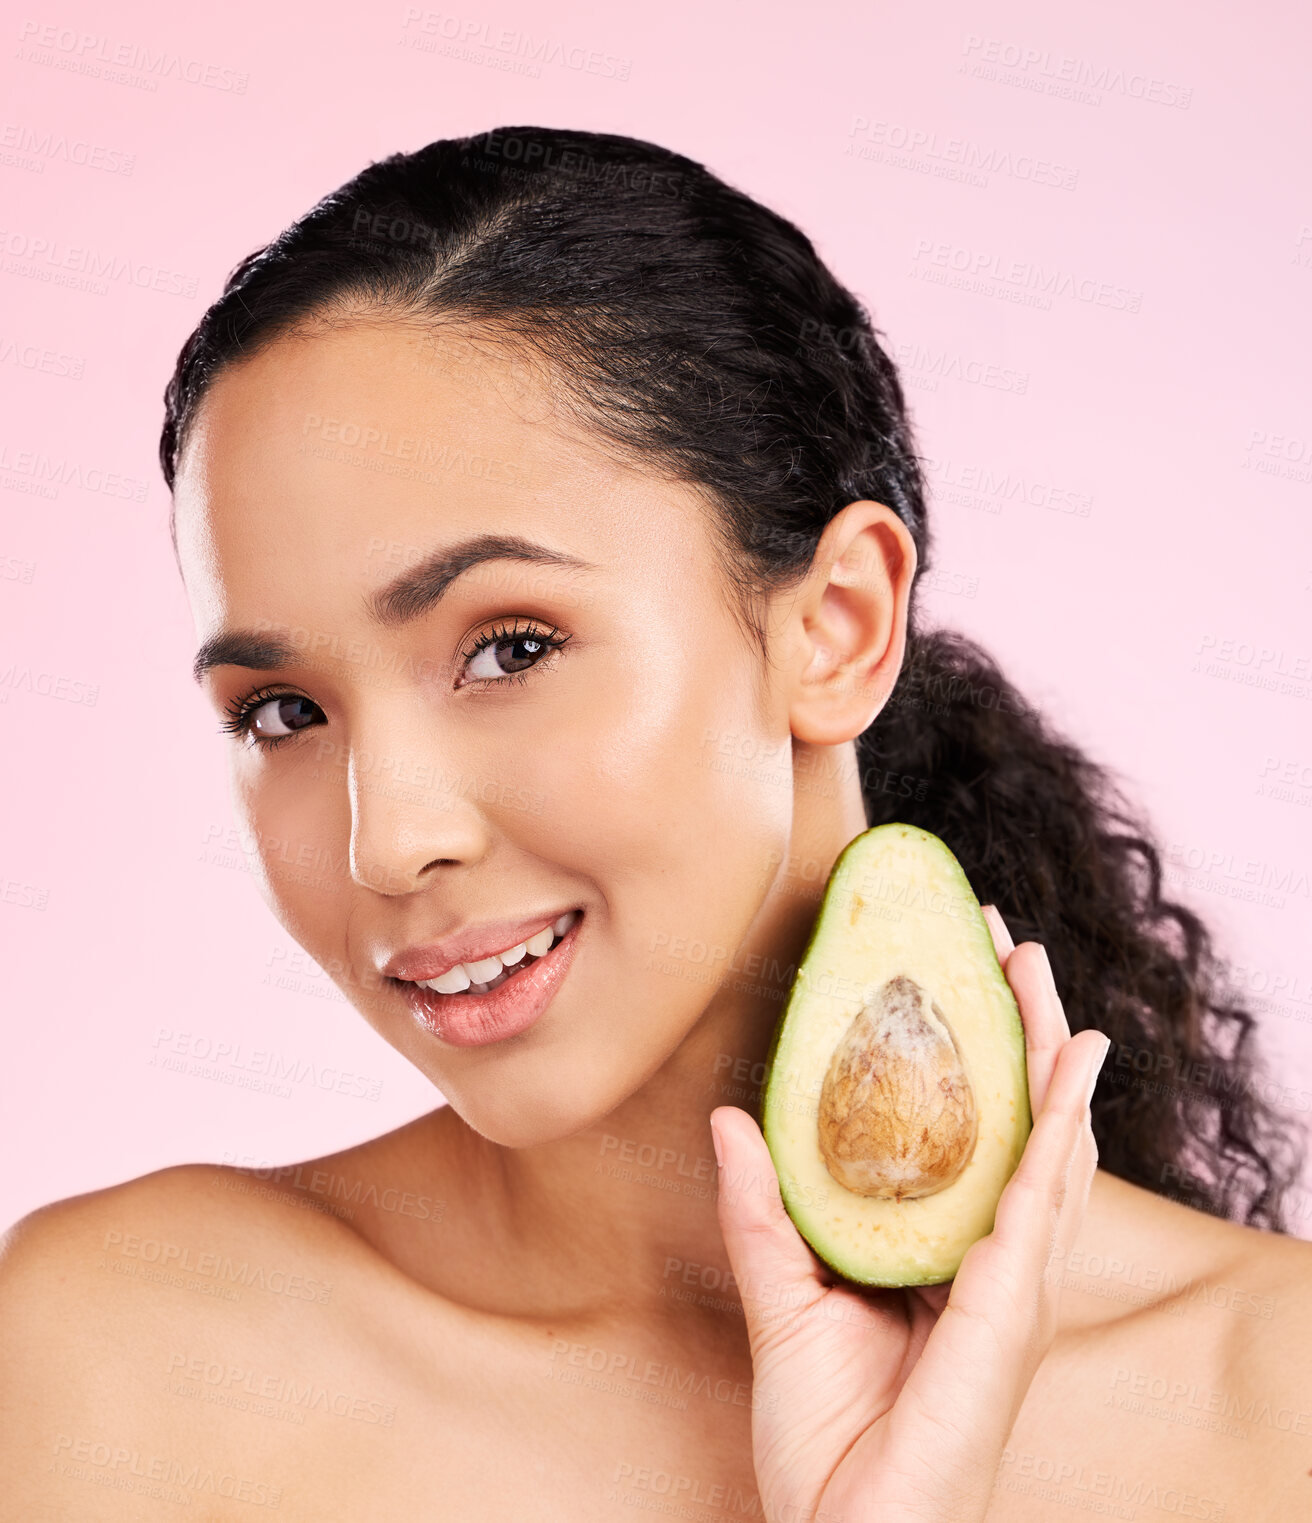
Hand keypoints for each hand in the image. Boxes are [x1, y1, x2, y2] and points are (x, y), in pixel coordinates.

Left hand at [710, 905, 1109, 1522]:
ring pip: (1048, 1148)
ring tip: (1038, 977)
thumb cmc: (828, 1440)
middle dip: (1019, 1032)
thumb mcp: (784, 1298)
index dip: (973, 1054)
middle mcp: (990, 1261)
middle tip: (1003, 944)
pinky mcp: (1009, 1311)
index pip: (973, 1134)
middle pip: (1020, 1125)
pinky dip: (1062, 1130)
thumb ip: (763, 1208)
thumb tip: (733, 1116)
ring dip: (1049, 1056)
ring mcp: (1009, 1286)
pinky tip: (1069, 1069)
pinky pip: (1042, 1203)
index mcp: (943, 1255)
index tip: (953, 971)